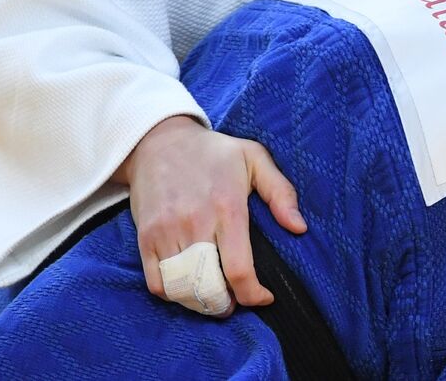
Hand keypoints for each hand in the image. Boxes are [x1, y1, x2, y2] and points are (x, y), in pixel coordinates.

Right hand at [114, 116, 306, 311]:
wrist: (158, 140)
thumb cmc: (213, 151)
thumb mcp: (254, 157)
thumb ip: (281, 192)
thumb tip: (299, 228)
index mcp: (227, 207)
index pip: (238, 269)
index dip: (252, 294)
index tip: (263, 298)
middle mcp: (195, 223)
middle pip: (209, 287)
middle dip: (226, 305)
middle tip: (235, 303)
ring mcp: (166, 232)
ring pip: (183, 289)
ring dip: (200, 303)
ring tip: (214, 301)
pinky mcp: (146, 238)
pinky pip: (156, 282)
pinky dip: (173, 294)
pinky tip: (187, 289)